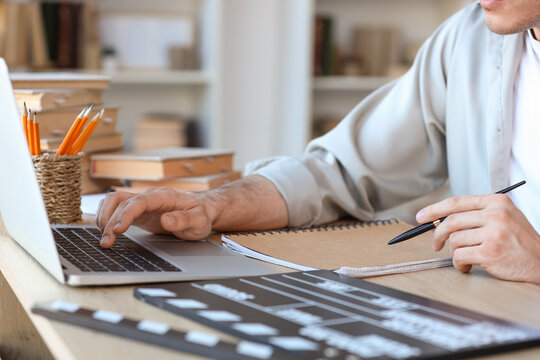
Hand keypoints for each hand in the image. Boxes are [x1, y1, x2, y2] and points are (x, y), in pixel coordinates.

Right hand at [96, 187, 213, 247]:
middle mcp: (150, 196)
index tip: (118, 229)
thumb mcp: (198, 220)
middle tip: (106, 243)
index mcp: (164, 196)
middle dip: (110, 221)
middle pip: (122, 202)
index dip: (126, 214)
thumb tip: (166, 220)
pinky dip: (106, 217)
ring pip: (114, 201)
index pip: (139, 201)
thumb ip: (184, 220)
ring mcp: (142, 202)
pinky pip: (116, 208)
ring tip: (103, 239)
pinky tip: (105, 232)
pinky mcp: (138, 210)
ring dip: (104, 218)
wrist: (201, 210)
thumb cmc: (200, 215)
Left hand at [417, 194, 539, 284]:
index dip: (434, 209)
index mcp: (497, 202)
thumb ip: (477, 215)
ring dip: (453, 253)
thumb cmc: (519, 243)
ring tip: (464, 258)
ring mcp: (494, 233)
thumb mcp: (504, 218)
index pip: (456, 202)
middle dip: (438, 234)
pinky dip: (459, 264)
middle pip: (451, 221)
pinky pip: (460, 256)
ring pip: (454, 240)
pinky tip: (467, 266)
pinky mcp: (490, 252)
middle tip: (436, 244)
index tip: (421, 217)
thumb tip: (441, 219)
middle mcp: (496, 214)